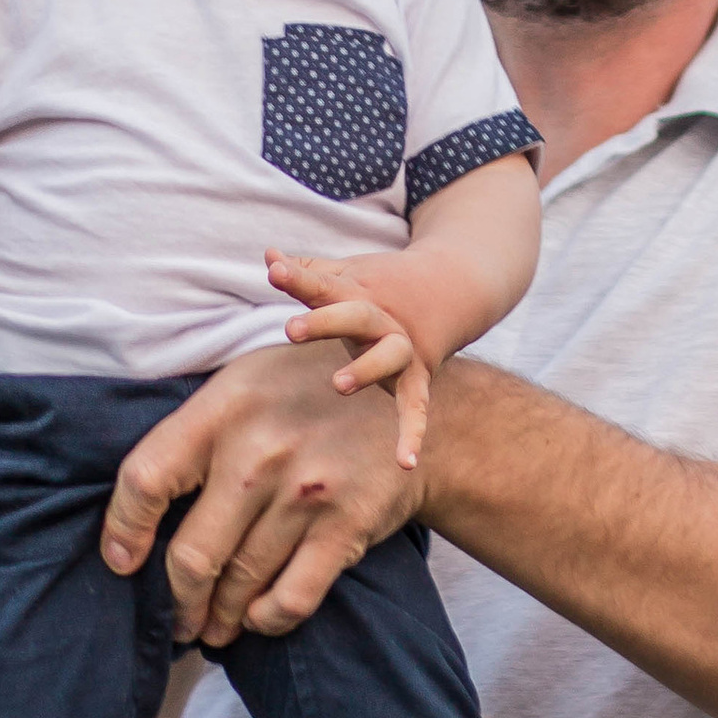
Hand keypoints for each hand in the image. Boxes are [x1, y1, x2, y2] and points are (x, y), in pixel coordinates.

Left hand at [101, 339, 420, 645]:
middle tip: (176, 619)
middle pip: (192, 554)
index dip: (123, 531)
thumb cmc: (305, 392)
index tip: (121, 562)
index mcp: (222, 409)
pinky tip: (258, 619)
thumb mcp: (244, 382)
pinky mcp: (346, 524)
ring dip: (220, 618)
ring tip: (212, 630)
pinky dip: (267, 620)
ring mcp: (305, 491)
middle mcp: (259, 450)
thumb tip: (135, 512)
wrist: (403, 397)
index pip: (145, 481)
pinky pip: (293, 597)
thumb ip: (194, 433)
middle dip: (178, 601)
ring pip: (241, 583)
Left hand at [267, 252, 430, 467]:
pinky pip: (416, 407)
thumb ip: (307, 271)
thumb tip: (268, 254)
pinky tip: (406, 463)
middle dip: (325, 322)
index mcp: (359, 292)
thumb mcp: (346, 274)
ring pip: (389, 356)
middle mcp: (382, 319)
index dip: (297, 278)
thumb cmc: (381, 286)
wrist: (449, 287)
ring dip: (365, 369)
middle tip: (291, 330)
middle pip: (356, 316)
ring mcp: (402, 349)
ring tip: (338, 385)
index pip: (323, 284)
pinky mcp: (417, 378)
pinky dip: (413, 434)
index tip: (274, 270)